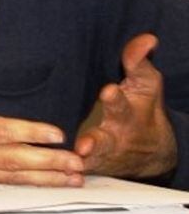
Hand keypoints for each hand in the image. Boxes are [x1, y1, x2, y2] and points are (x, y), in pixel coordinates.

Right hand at [0, 36, 84, 185]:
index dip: (26, 133)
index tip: (54, 134)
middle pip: (10, 160)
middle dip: (46, 163)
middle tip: (78, 163)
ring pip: (9, 175)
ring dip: (43, 177)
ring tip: (74, 177)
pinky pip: (1, 180)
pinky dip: (27, 182)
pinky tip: (46, 181)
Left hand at [74, 33, 176, 178]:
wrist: (152, 153)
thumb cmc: (142, 110)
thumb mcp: (145, 85)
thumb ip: (139, 62)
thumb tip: (146, 38)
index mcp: (130, 114)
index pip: (124, 104)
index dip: (117, 98)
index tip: (109, 91)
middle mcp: (116, 137)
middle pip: (105, 139)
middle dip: (96, 141)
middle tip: (86, 143)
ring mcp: (103, 155)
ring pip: (91, 162)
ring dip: (82, 162)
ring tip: (73, 161)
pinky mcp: (91, 167)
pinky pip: (78, 172)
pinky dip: (70, 175)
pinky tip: (60, 175)